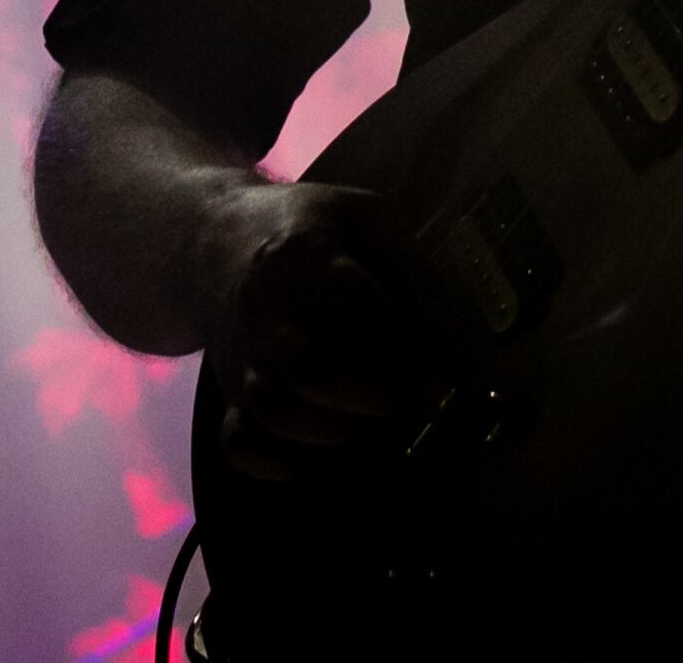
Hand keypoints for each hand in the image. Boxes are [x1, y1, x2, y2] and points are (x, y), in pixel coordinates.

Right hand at [202, 180, 435, 481]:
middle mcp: (265, 312)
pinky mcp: (230, 394)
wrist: (217, 240)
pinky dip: (272, 464)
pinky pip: (237, 443)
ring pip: (277, 411)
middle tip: (407, 399)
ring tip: (375, 430)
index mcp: (301, 258)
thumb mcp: (367, 218)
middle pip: (312, 369)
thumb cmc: (313, 229)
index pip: (358, 301)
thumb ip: (414, 269)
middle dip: (373, 394)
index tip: (443, 362)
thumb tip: (464, 337)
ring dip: (336, 432)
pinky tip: (311, 464)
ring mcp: (243, 358)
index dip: (407, 338)